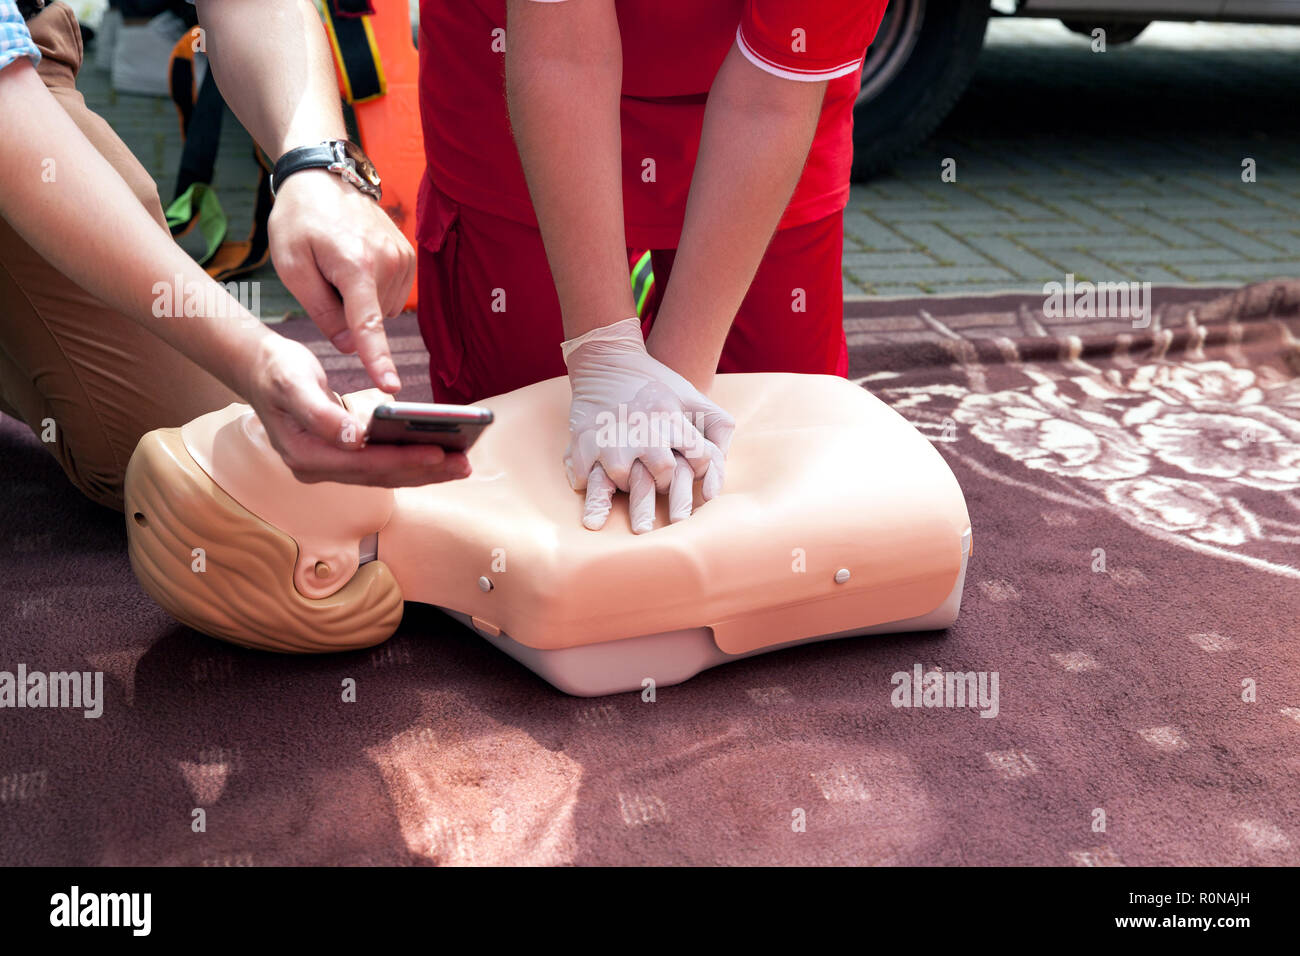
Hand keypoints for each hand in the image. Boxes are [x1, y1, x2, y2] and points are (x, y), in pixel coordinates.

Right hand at [243, 333, 469, 486]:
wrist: (259, 369)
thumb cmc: (276, 370)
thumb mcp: (293, 383)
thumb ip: (320, 413)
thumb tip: (354, 438)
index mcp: (305, 455)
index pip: (364, 464)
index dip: (402, 459)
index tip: (438, 453)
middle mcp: (317, 468)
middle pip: (379, 476)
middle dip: (424, 470)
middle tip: (464, 464)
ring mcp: (328, 467)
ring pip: (384, 475)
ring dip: (423, 471)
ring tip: (460, 464)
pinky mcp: (340, 459)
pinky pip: (381, 466)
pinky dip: (410, 462)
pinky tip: (437, 456)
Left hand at [267, 168, 415, 393]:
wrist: (325, 176)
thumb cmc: (300, 219)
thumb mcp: (291, 266)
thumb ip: (320, 311)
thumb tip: (349, 346)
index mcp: (356, 266)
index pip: (368, 324)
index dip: (378, 359)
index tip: (392, 388)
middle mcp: (389, 263)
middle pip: (368, 319)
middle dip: (345, 311)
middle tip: (324, 273)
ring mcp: (404, 260)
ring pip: (381, 310)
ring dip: (360, 300)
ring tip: (340, 263)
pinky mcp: (410, 258)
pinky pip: (391, 296)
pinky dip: (372, 290)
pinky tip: (357, 263)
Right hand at [562, 317, 734, 531]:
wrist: (607, 359)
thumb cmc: (656, 384)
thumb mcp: (692, 397)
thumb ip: (718, 428)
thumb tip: (719, 472)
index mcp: (671, 417)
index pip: (698, 458)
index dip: (698, 466)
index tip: (688, 463)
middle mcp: (642, 429)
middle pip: (663, 474)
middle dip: (663, 480)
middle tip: (656, 475)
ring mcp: (610, 437)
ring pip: (624, 482)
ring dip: (626, 483)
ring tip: (628, 472)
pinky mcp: (582, 441)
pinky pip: (586, 479)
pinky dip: (588, 482)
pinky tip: (596, 471)